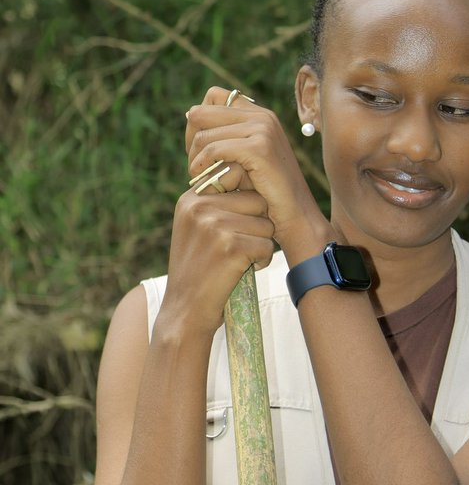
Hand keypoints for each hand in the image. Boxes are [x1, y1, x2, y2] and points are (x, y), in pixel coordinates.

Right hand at [162, 183, 276, 334]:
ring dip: (260, 245)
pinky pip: (267, 245)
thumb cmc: (197, 270)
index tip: (238, 226)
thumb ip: (216, 202)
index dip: (248, 204)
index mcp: (191, 198)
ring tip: (237, 260)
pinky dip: (261, 262)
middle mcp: (199, 206)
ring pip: (266, 224)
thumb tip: (248, 173)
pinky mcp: (230, 247)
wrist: (184, 312)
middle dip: (258, 225)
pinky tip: (241, 271)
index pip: (238, 177)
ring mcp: (214, 225)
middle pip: (258, 200)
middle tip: (239, 247)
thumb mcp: (196, 228)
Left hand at [184, 86, 331, 262]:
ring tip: (202, 181)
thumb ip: (224, 134)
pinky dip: (202, 168)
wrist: (296, 218)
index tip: (200, 150)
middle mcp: (263, 116)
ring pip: (202, 135)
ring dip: (195, 161)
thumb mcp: (244, 158)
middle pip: (200, 113)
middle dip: (190, 141)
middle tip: (196, 168)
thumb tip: (189, 113)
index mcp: (259, 114)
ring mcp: (263, 129)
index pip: (213, 96)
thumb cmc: (267, 195)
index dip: (198, 122)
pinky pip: (213, 150)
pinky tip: (205, 184)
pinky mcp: (259, 148)